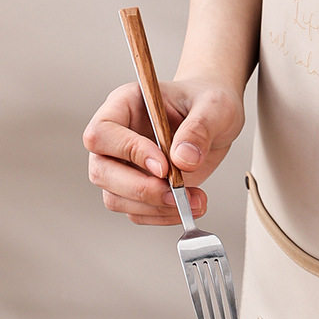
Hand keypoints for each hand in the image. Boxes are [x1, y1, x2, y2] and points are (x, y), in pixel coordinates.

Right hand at [83, 78, 244, 225]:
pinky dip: (163, 215)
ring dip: (155, 207)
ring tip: (194, 200)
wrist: (217, 120)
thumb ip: (199, 129)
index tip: (164, 167)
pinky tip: (190, 205)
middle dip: (140, 189)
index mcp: (124, 105)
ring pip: (116, 198)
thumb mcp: (214, 106)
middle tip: (177, 193)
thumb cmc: (209, 102)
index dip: (128, 152)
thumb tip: (183, 159)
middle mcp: (116, 138)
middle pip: (101, 171)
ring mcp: (122, 167)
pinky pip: (138, 212)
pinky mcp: (136, 190)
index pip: (103, 133)